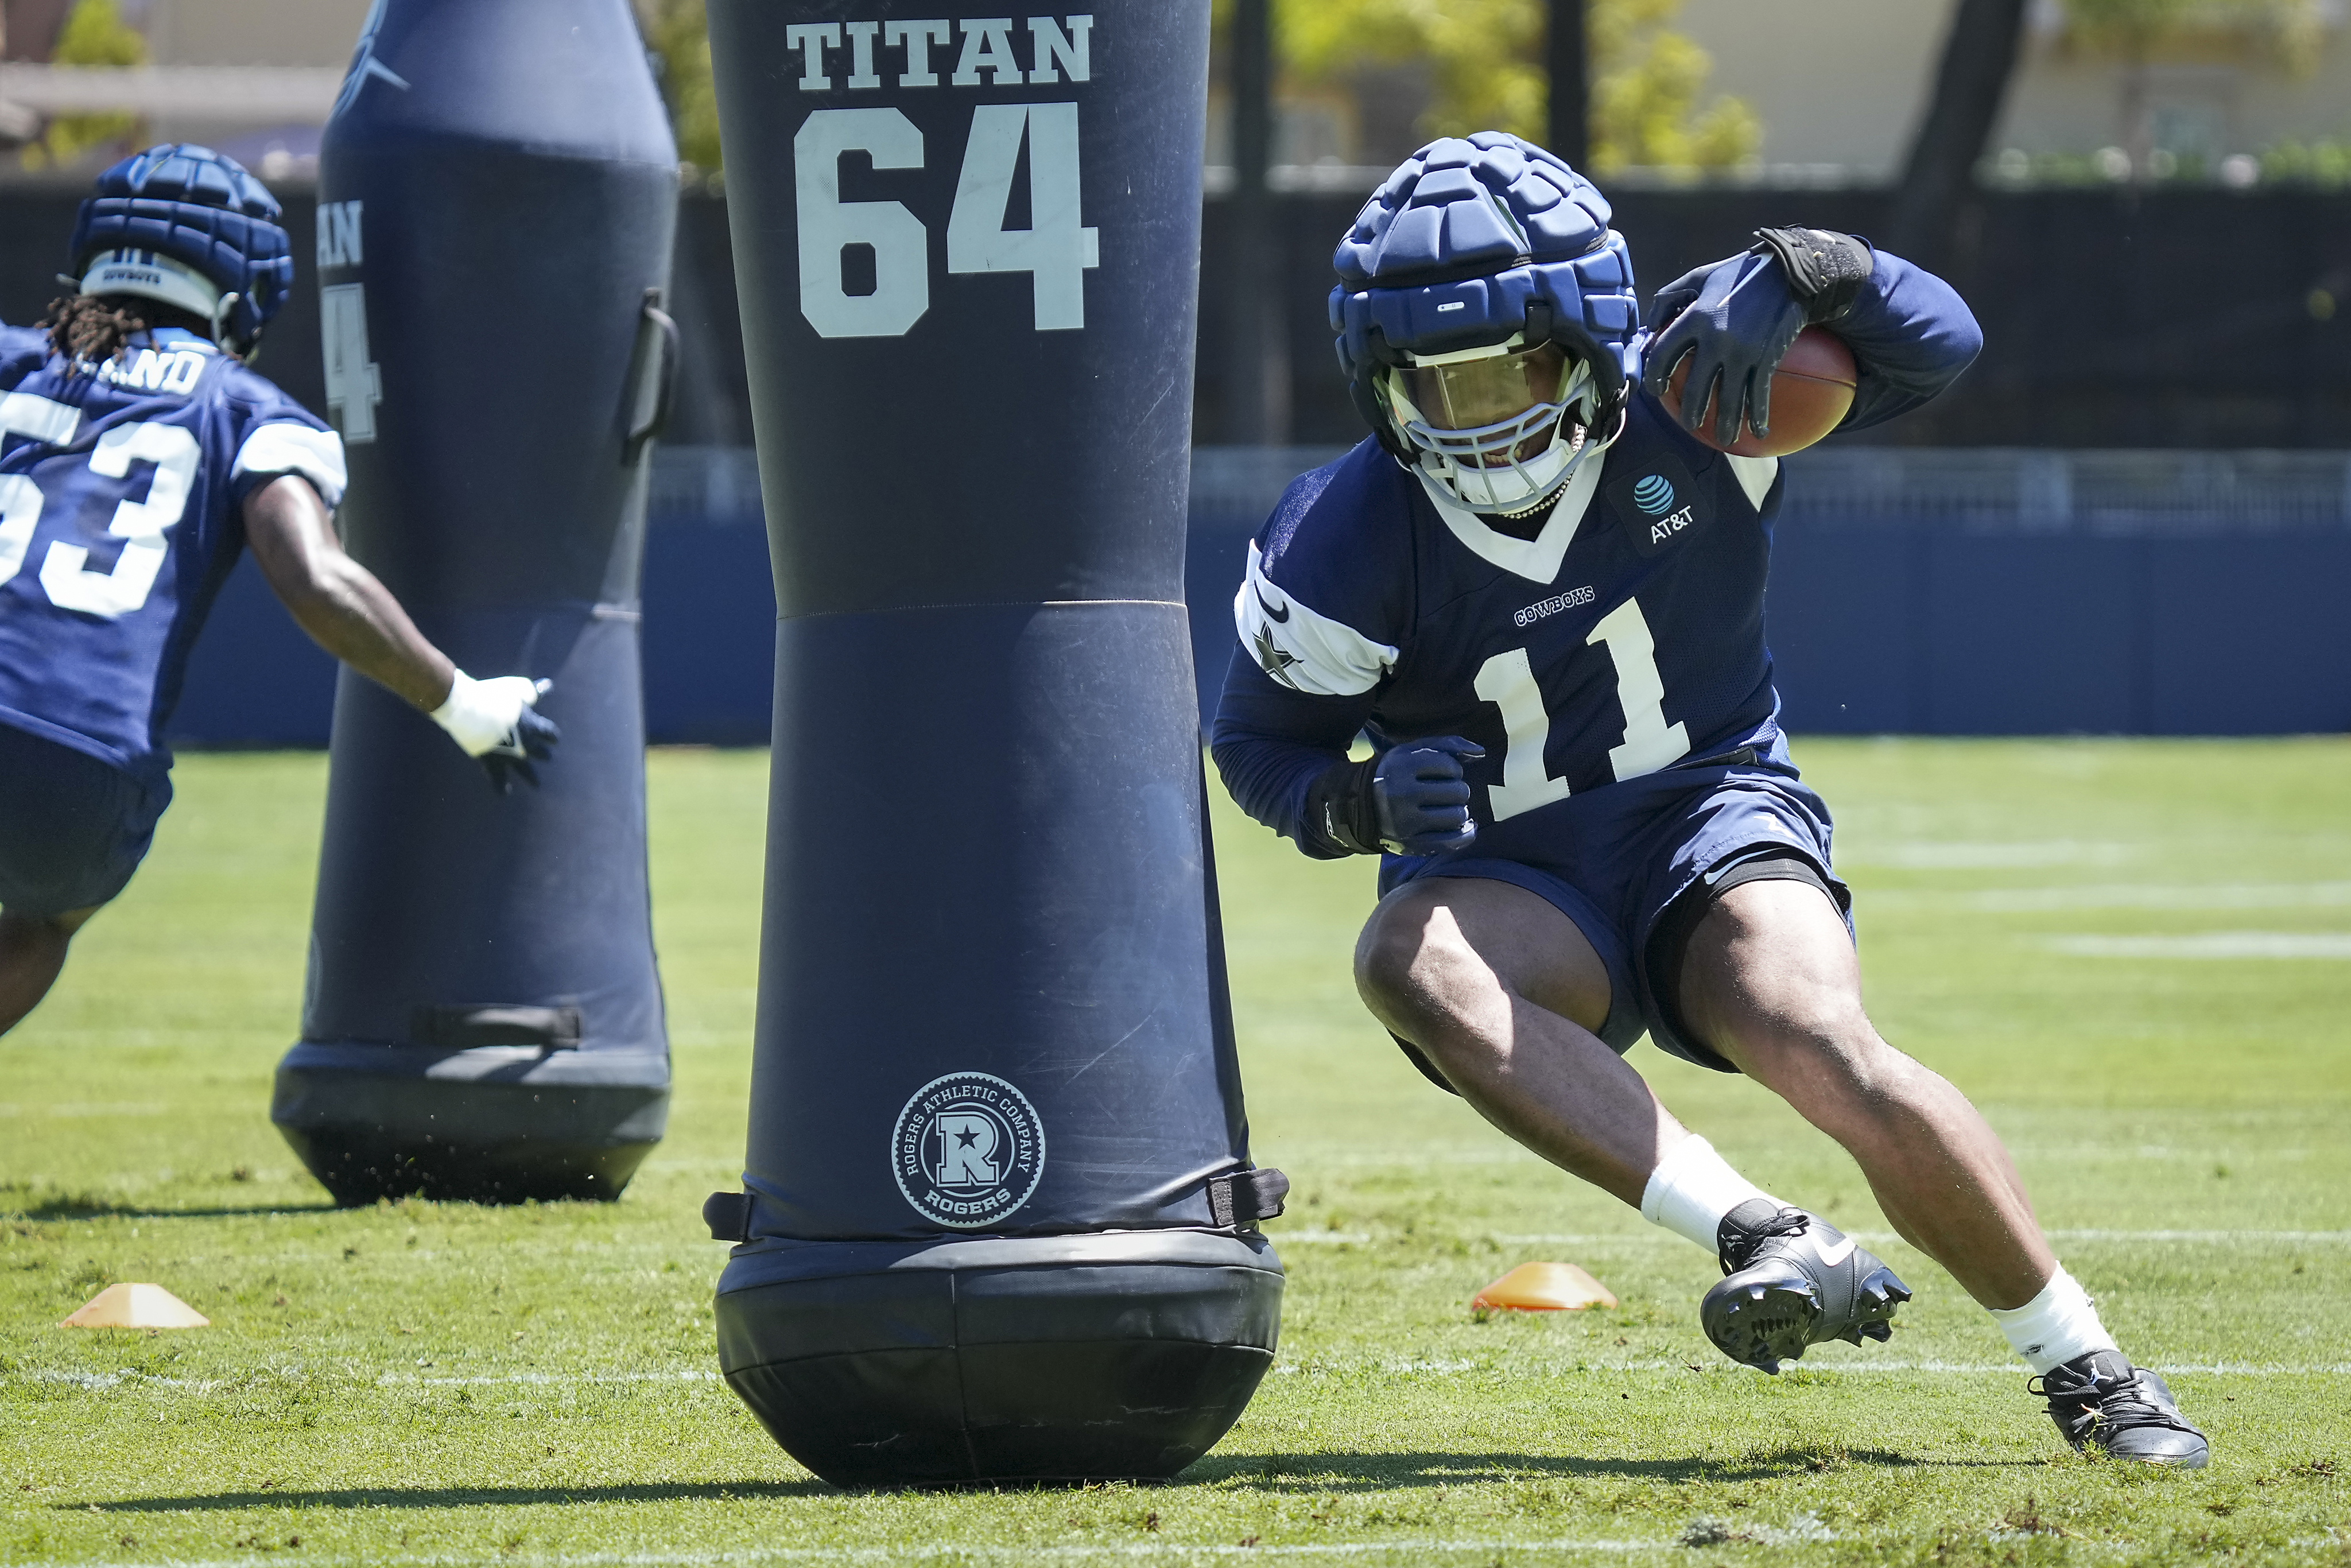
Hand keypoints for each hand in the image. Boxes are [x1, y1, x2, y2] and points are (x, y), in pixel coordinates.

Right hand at [429, 671, 559, 791]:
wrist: (472, 709)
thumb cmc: (494, 695)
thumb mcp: (517, 689)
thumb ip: (532, 691)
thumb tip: (548, 685)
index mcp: (533, 725)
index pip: (548, 732)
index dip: (551, 735)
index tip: (554, 740)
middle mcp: (526, 743)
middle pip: (539, 752)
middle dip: (543, 754)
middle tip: (548, 758)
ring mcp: (510, 755)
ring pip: (525, 770)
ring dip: (531, 777)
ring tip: (537, 785)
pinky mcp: (492, 762)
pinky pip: (498, 778)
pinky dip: (501, 786)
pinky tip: (504, 793)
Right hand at [1372, 736, 1483, 854]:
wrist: (1363, 806)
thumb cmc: (1398, 774)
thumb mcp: (1414, 751)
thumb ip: (1449, 745)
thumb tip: (1480, 752)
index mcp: (1401, 767)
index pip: (1450, 766)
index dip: (1453, 769)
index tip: (1443, 774)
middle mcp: (1401, 794)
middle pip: (1458, 792)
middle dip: (1458, 791)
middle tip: (1445, 792)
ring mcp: (1405, 821)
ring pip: (1457, 816)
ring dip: (1460, 811)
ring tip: (1448, 808)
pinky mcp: (1411, 844)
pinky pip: (1452, 841)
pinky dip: (1466, 834)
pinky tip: (1466, 826)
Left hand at [1641, 250, 1805, 446]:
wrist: (1790, 271)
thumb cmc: (1740, 272)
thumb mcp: (1699, 276)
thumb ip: (1670, 297)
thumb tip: (1650, 325)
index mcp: (1695, 317)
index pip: (1663, 355)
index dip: (1655, 375)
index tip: (1657, 390)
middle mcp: (1716, 339)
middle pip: (1696, 388)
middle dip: (1692, 412)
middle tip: (1691, 424)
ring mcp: (1743, 352)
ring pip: (1729, 399)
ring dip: (1726, 424)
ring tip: (1725, 440)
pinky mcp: (1766, 358)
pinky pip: (1759, 394)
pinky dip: (1758, 415)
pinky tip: (1759, 432)